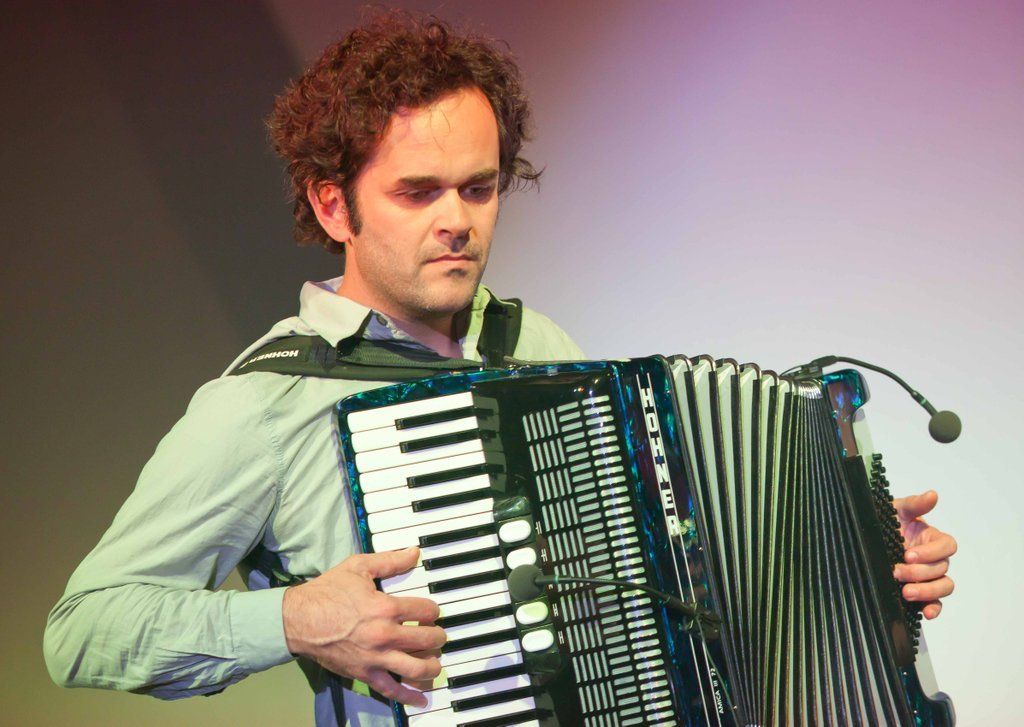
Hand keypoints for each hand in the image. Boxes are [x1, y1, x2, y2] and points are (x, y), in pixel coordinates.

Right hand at [282, 547, 444, 706]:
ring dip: (432, 666)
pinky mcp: (365, 674)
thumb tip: (413, 553)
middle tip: (438, 635)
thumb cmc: (327, 592)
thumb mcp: (359, 567)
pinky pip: (392, 690)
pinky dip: (410, 696)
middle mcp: (385, 635)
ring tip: (435, 660)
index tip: (431, 611)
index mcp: (386, 608)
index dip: (433, 610)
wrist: (299, 619)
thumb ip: (389, 561)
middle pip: (427, 640)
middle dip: (438, 637)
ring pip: (417, 668)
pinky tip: (422, 697)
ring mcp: (376, 658)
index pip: (426, 611)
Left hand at [892, 490, 956, 619]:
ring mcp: (928, 577)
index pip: (947, 546)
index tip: (908, 554)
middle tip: (897, 572)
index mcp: (931, 539)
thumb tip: (932, 495)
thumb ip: (914, 504)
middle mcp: (933, 559)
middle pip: (942, 569)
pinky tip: (925, 612)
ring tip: (906, 592)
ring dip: (927, 591)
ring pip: (943, 587)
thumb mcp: (895, 511)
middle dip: (920, 572)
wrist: (864, 539)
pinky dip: (933, 609)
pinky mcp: (921, 593)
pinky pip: (935, 603)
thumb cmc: (884, 523)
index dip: (931, 552)